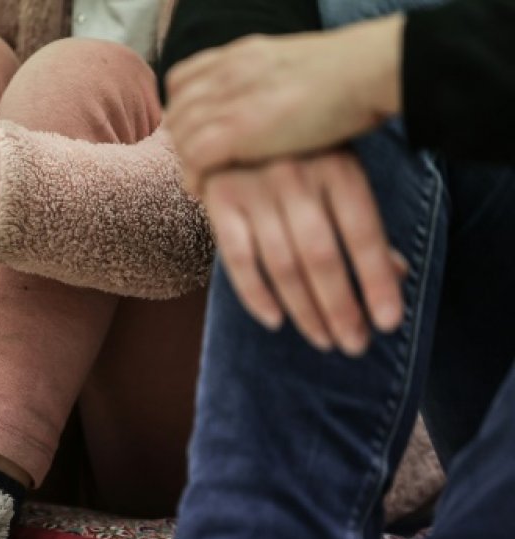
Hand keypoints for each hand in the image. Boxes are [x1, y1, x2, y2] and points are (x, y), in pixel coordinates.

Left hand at [166, 15, 403, 190]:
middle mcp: (228, 73)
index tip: (197, 131)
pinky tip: (204, 188)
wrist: (369, 71)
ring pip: (181, 135)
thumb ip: (270, 82)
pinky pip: (194, 157)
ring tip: (202, 179)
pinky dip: (194, 175)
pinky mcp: (239, 130)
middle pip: (177, 110)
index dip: (183, 107)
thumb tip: (270, 106)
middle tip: (198, 164)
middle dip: (181, 139)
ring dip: (187, 161)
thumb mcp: (295, 67)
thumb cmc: (352, 75)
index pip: (182, 79)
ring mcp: (231, 100)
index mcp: (240, 53)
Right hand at [202, 151, 404, 354]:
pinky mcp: (220, 200)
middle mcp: (295, 176)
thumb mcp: (341, 173)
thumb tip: (397, 274)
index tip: (389, 323)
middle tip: (355, 345)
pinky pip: (237, 258)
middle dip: (341, 308)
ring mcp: (254, 188)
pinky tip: (276, 321)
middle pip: (321, 257)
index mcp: (337, 166)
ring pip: (282, 264)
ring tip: (325, 340)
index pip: (363, 235)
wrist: (237, 113)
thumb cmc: (304, 154)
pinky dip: (255, 294)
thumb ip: (363, 222)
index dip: (377, 282)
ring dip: (304, 311)